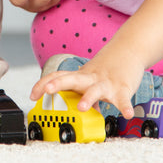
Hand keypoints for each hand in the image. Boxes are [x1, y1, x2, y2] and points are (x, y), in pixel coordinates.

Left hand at [29, 48, 145, 118]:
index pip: (57, 76)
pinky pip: (123, 99)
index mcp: (80, 76)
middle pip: (70, 79)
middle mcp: (90, 78)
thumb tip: (80, 112)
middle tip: (47, 91)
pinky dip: (125, 106)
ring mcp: (106, 83)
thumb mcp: (91, 80)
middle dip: (57, 84)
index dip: (43, 84)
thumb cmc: (108, 67)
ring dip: (88, 98)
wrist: (129, 49)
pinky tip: (126, 114)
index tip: (32, 96)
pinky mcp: (122, 88)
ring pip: (95, 90)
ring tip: (82, 108)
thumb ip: (83, 95)